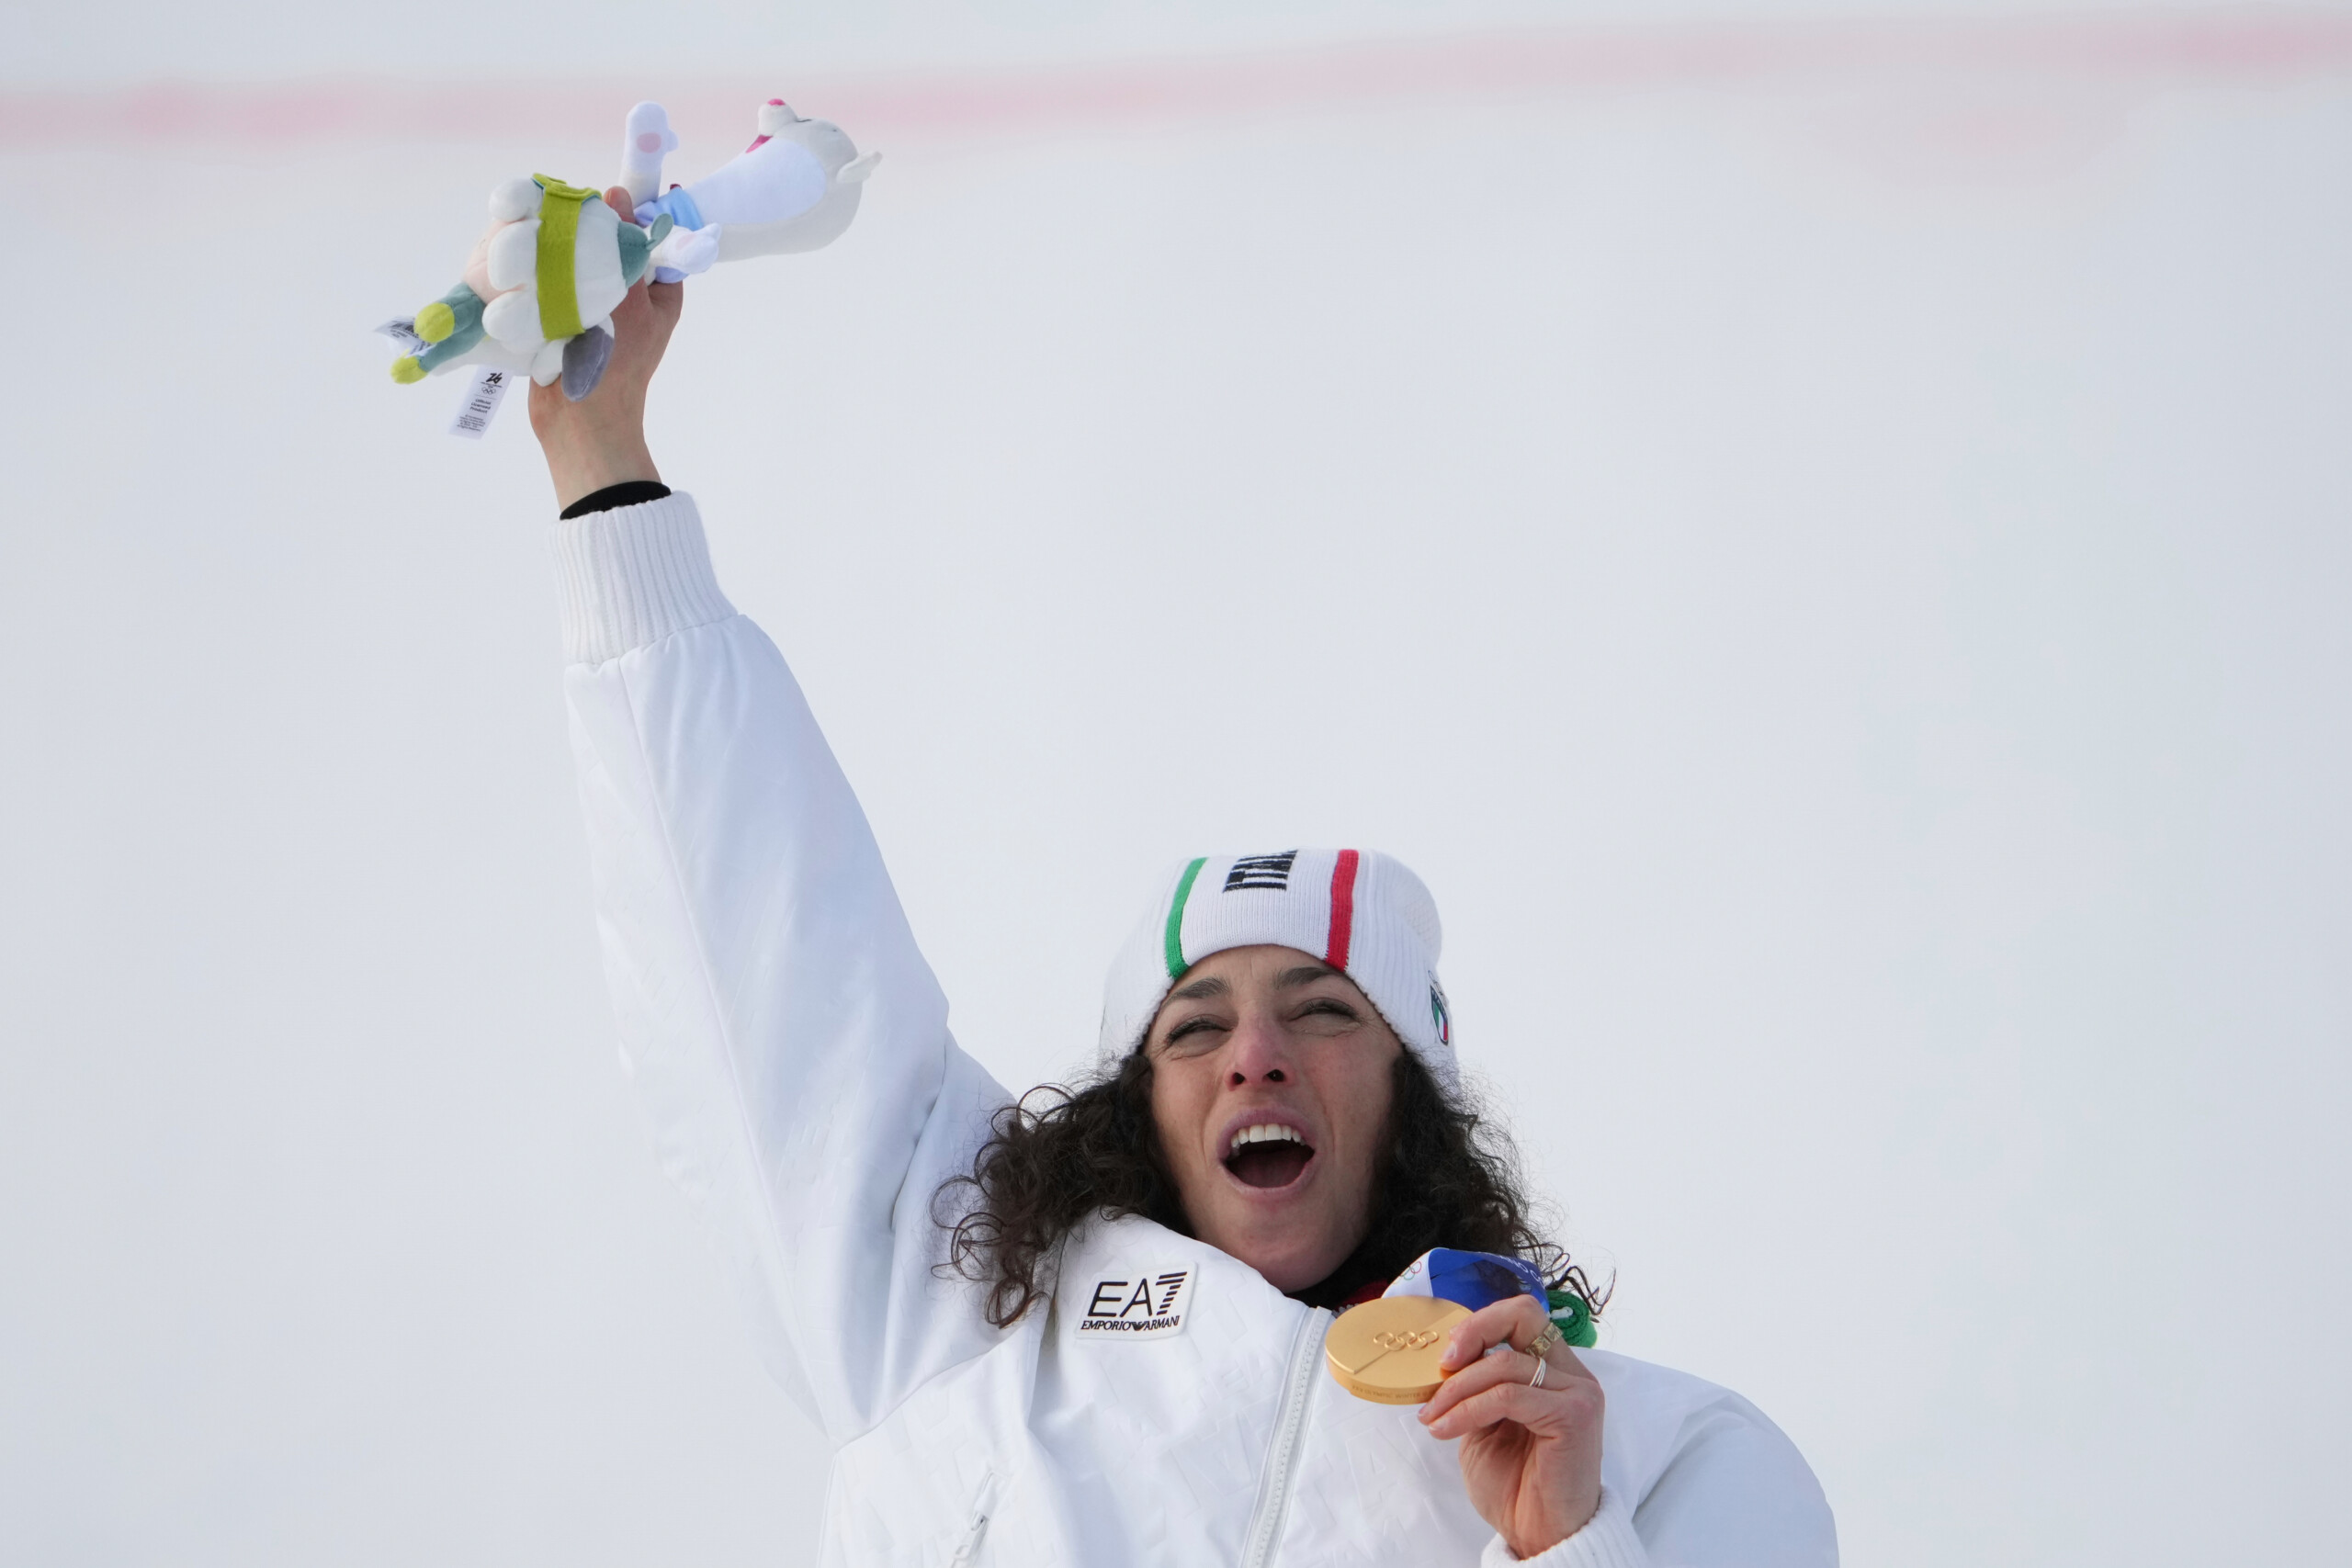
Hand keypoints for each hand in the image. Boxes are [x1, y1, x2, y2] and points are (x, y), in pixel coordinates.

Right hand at [528, 186, 683, 510]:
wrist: (579, 422)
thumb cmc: (616, 365)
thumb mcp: (627, 301)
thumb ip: (622, 248)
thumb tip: (617, 194)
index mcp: (659, 293)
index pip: (653, 237)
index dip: (632, 211)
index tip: (605, 187)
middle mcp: (629, 297)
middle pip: (609, 245)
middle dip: (586, 226)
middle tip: (559, 202)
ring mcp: (594, 308)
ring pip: (577, 262)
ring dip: (557, 246)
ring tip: (534, 221)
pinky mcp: (563, 319)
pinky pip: (553, 284)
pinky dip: (539, 271)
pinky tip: (518, 249)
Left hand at [1419, 1293, 1603, 1559]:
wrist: (1541, 1538)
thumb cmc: (1516, 1487)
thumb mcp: (1485, 1425)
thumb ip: (1476, 1388)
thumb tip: (1443, 1360)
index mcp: (1555, 1372)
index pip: (1521, 1317)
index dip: (1479, 1325)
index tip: (1444, 1357)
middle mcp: (1572, 1375)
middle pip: (1524, 1316)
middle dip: (1474, 1333)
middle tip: (1441, 1366)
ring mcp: (1578, 1393)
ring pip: (1505, 1364)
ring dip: (1457, 1389)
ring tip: (1431, 1418)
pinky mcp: (1575, 1415)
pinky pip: (1508, 1396)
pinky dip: (1467, 1409)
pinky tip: (1444, 1429)